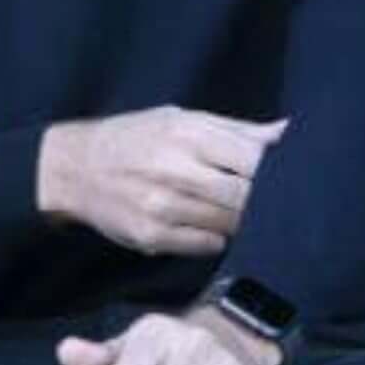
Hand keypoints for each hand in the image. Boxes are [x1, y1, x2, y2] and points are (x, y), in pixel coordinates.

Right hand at [35, 106, 284, 256]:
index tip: (288, 177)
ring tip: (235, 210)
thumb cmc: (137, 137)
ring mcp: (161, 207)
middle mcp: (174, 171)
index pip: (255, 161)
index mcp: (187, 134)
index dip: (280, 173)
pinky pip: (207, 245)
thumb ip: (238, 130)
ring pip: (229, 225)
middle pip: (245, 197)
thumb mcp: (182, 119)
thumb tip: (290, 132)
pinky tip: (210, 224)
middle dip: (265, 202)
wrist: (73, 167)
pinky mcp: (151, 236)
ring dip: (241, 222)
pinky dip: (217, 237)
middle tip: (273, 201)